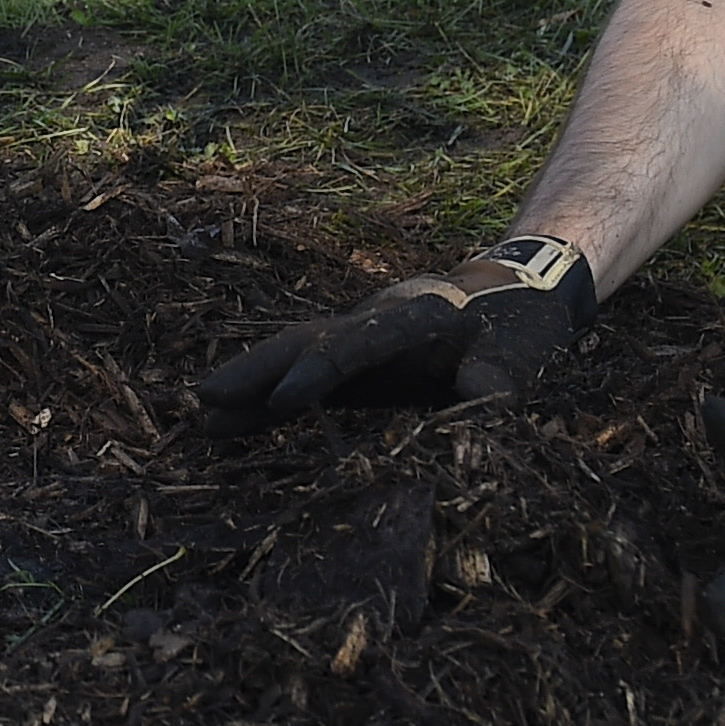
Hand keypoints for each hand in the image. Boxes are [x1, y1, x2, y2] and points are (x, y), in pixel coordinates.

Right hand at [194, 235, 593, 438]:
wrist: (517, 299)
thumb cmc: (520, 331)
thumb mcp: (520, 357)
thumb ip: (496, 382)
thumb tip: (477, 404)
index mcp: (417, 317)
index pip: (361, 342)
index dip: (323, 370)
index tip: (286, 401)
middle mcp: (377, 322)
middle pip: (308, 339)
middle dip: (259, 370)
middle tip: (209, 399)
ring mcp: (360, 340)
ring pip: (294, 355)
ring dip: (251, 384)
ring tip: (204, 416)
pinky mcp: (354, 365)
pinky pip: (302, 378)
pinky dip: (265, 401)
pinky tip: (227, 426)